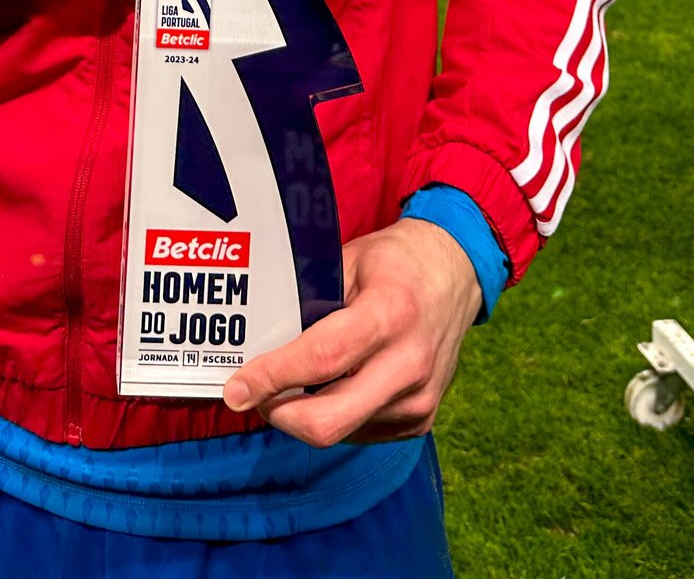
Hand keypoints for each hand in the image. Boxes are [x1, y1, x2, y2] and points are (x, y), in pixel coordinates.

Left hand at [221, 220, 481, 446]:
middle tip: (254, 395)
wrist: (456, 274)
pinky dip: (333, 416)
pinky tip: (326, 388)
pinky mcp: (421, 420)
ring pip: (342, 431)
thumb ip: (310, 299)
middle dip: (280, 414)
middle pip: (330, 419)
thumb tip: (259, 337)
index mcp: (390, 314)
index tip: (237, 388)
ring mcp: (419, 399)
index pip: (322, 359)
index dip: (273, 377)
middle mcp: (409, 364)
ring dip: (303, 416)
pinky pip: (360, 432)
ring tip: (286, 385)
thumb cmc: (395, 262)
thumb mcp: (349, 261)